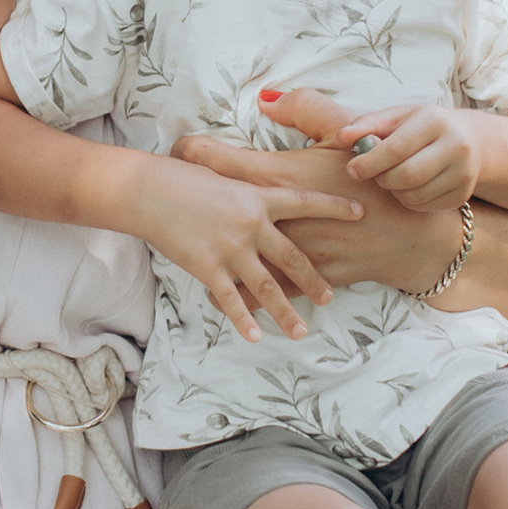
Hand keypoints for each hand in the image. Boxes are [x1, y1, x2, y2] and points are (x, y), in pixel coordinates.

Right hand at [126, 154, 354, 344]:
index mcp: (257, 197)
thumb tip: (256, 187)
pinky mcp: (209, 267)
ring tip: (300, 332)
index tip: (360, 213)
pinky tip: (256, 337)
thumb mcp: (220, 172)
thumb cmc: (179, 176)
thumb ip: (244, 186)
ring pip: (268, 287)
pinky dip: (245, 320)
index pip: (305, 202)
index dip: (334, 207)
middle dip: (314, 280)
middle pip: (293, 257)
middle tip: (328, 298)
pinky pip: (232, 300)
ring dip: (286, 312)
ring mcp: (231, 249)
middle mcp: (251, 225)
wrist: (148, 190)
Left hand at [175, 89, 458, 298]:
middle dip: (185, 197)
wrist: (414, 236)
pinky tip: (219, 288)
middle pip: (211, 204)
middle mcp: (275, 216)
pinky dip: (241, 289)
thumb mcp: (346, 136)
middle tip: (162, 194)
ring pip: (231, 254)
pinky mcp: (300, 280)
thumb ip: (307, 110)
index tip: (173, 152)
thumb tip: (268, 96)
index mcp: (280, 176)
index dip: (189, 153)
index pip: (214, 159)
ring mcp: (286, 251)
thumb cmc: (376, 180)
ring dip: (205, 248)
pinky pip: (262, 288)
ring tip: (179, 243)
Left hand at [334, 101, 483, 211]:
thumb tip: (342, 137)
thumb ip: (368, 124)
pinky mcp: (463, 193)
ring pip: (415, 194)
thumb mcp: (398, 117)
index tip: (352, 170)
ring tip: (390, 178)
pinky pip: (424, 206)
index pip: (396, 148)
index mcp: (435, 121)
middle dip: (382, 179)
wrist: (470, 139)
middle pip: (407, 176)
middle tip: (373, 175)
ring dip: (393, 191)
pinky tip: (407, 186)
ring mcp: (463, 172)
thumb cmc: (422, 126)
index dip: (370, 162)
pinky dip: (408, 200)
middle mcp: (456, 146)